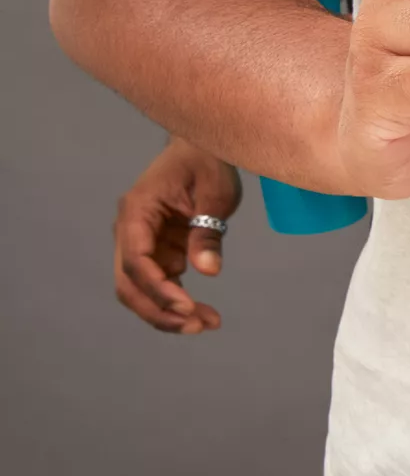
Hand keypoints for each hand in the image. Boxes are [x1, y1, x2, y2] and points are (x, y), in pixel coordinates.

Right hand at [114, 137, 241, 333]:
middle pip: (129, 283)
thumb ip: (207, 231)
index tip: (188, 307)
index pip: (135, 261)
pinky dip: (177, 301)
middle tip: (197, 325)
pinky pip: (159, 284)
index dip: (159, 289)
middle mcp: (130, 231)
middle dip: (159, 311)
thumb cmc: (206, 162)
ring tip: (207, 323)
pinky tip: (203, 313)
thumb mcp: (215, 192)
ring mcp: (141, 244)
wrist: (202, 149)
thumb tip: (207, 270)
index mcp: (136, 212)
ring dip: (168, 312)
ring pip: (141, 290)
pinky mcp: (158, 252)